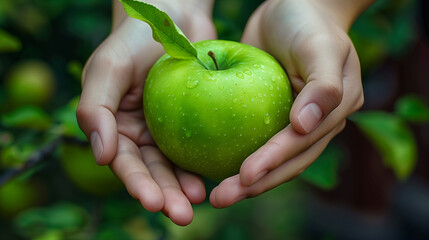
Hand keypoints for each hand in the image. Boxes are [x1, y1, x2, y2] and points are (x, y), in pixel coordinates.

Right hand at [76, 0, 215, 225]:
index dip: (137, 184)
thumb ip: (95, 109)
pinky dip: (207, 162)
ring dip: (186, 186)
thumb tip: (101, 156)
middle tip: (183, 214)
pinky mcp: (196, 121)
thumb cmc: (133, 39)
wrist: (172, 16)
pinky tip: (217, 176)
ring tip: (201, 201)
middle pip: (153, 171)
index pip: (126, 162)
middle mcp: (143, 134)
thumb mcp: (107, 68)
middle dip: (166, 196)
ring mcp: (170, 129)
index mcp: (118, 128)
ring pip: (177, 164)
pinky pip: (201, 145)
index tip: (153, 202)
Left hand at [210, 0, 364, 207]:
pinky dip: (237, 157)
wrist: (293, 6)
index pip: (301, 145)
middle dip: (255, 184)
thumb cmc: (307, 22)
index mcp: (333, 113)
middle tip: (221, 198)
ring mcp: (293, 124)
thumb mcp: (320, 47)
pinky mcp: (270, 117)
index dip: (274, 163)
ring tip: (217, 196)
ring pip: (270, 160)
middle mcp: (315, 125)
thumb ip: (322, 87)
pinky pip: (254, 141)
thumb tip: (304, 128)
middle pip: (286, 163)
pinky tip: (214, 169)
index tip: (245, 176)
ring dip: (245, 181)